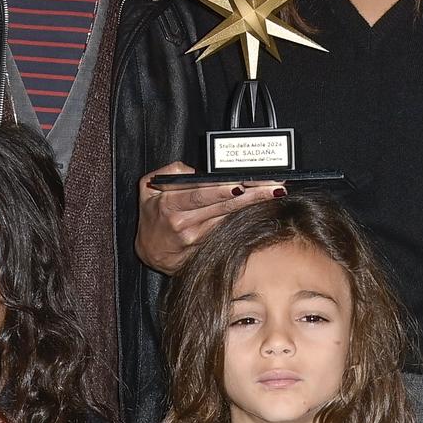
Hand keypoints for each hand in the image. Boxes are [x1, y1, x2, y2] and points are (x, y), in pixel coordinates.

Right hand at [136, 163, 282, 273]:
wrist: (150, 252)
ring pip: (230, 220)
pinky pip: (229, 231)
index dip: (220, 190)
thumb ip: (171, 173)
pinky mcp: (208, 249)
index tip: (241, 184)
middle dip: (251, 195)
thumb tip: (196, 170)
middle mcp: (185, 224)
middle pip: (223, 207)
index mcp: (169, 205)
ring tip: (275, 193)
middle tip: (274, 185)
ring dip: (254, 207)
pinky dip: (247, 221)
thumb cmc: (152, 216)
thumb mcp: (147, 189)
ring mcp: (198, 239)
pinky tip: (263, 211)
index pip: (199, 195)